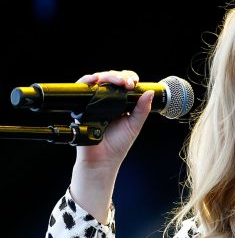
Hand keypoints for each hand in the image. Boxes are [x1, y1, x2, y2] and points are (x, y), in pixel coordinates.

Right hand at [70, 70, 153, 221]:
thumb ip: (142, 109)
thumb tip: (150, 93)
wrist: (102, 161)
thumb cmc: (117, 146)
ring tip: (117, 81)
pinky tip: (94, 81)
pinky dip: (87, 81)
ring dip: (107, 76)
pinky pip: (82, 89)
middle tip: (127, 83)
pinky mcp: (82, 106)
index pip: (123, 84)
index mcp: (120, 104)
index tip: (134, 83)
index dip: (128, 78)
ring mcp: (93, 103)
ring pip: (98, 81)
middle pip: (110, 79)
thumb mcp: (134, 125)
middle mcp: (106, 101)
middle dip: (119, 76)